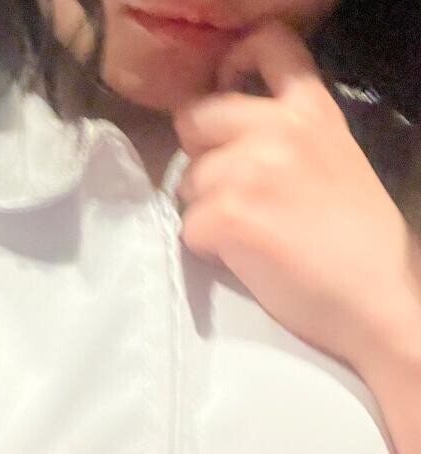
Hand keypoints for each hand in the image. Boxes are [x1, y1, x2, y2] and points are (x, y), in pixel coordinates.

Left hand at [173, 19, 420, 376]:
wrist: (377, 298)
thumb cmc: (358, 241)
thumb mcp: (334, 161)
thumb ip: (288, 138)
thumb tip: (233, 141)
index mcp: (311, 109)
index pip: (266, 43)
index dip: (231, 66)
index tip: (226, 93)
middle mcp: (278, 128)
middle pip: (195, 118)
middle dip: (200, 155)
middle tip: (227, 189)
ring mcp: (250, 169)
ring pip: (187, 181)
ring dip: (204, 209)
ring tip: (243, 234)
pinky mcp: (230, 215)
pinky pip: (188, 227)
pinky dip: (205, 247)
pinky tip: (240, 257)